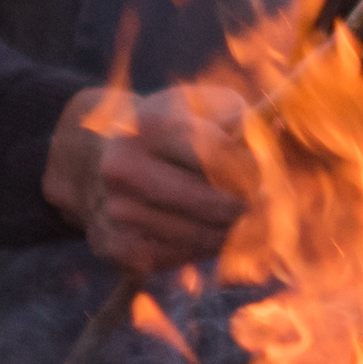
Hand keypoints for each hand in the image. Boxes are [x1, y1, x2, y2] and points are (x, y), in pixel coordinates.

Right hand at [42, 78, 260, 273]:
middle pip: (218, 205)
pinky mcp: (113, 246)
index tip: (255, 170)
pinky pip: (179, 258)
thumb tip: (267, 153)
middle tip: (249, 199)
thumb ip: (240, 120)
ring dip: (225, 230)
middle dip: (244, 205)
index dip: (253, 170)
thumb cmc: (164, 128)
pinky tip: (196, 229)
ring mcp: (116, 211)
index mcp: (149, 126)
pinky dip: (197, 248)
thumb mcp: (200, 104)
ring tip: (224, 213)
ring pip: (203, 237)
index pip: (226, 160)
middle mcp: (124, 168)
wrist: (95, 157)